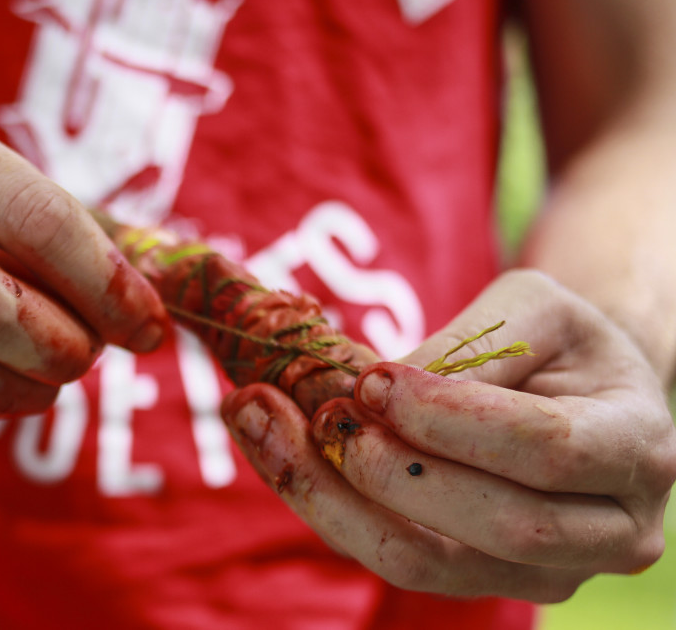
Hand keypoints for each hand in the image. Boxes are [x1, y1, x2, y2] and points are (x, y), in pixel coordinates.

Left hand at [221, 269, 675, 600]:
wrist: (576, 398)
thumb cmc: (558, 344)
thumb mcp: (534, 309)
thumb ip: (475, 344)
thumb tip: (377, 392)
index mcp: (634, 450)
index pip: (546, 450)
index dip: (451, 419)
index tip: (372, 380)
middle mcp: (607, 532)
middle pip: (495, 527)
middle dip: (390, 471)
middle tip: (312, 411)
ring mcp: (543, 573)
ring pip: (428, 563)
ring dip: (330, 498)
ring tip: (256, 420)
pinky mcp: (478, 581)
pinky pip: (393, 557)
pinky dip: (326, 506)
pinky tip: (273, 446)